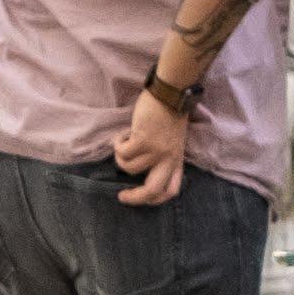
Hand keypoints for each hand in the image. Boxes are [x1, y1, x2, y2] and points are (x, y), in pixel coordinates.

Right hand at [109, 90, 190, 207]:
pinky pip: (121, 152)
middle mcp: (167, 159)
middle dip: (135, 198)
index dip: (156, 200)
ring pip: (129, 168)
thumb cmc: (170, 114)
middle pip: (152, 190)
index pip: (172, 190)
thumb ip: (163, 156)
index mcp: (176, 160)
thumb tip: (141, 168)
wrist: (171, 94)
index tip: (144, 198)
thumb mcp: (172, 141)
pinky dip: (117, 144)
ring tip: (124, 141)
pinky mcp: (143, 140)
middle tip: (122, 196)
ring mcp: (156, 151)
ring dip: (120, 157)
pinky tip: (123, 134)